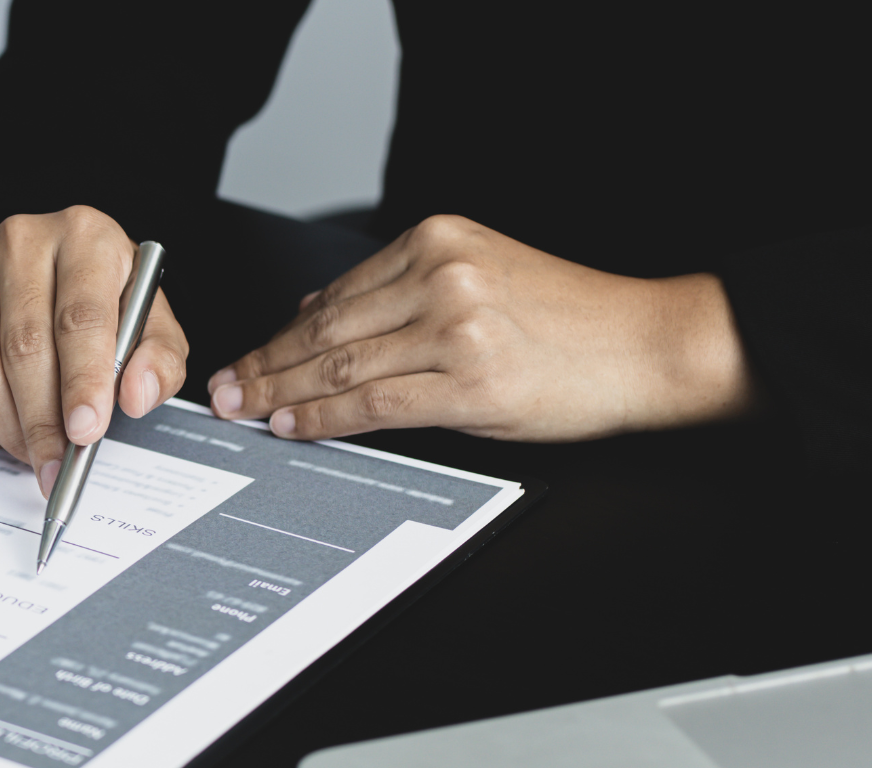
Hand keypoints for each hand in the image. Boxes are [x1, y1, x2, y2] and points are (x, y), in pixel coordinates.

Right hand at [0, 206, 188, 493]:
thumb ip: (159, 361)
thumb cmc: (109, 297)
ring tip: (38, 453)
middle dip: (43, 421)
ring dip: (9, 427)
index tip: (86, 431)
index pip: (79, 317)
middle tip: (60, 465)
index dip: (82, 382)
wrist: (63, 269)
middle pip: (23, 346)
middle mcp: (22, 243)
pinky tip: (8, 430)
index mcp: (85, 237)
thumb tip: (136, 396)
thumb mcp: (154, 324)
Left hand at [206, 215, 754, 441]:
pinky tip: (294, 424)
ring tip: (246, 411)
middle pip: (325, 328)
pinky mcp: (470, 384)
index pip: (334, 293)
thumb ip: (398, 292)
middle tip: (225, 390)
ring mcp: (455, 329)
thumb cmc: (568, 319)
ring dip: (282, 393)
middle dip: (265, 364)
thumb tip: (319, 311)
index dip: (279, 332)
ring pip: (340, 366)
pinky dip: (323, 416)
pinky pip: (373, 402)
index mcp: (438, 241)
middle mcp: (442, 276)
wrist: (646, 343)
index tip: (247, 355)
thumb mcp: (477, 277)